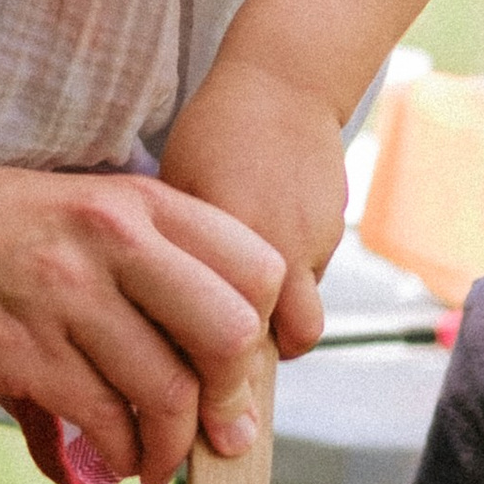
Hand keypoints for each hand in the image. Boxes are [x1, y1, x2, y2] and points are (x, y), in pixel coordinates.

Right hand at [0, 160, 284, 483]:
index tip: (241, 367)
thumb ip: (140, 252)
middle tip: (218, 429)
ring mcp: (63, 295)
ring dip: (173, 445)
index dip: (264, 328)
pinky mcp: (16, 352)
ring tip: (156, 462)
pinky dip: (120, 454)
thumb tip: (211, 329)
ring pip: (168, 390)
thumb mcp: (70, 204)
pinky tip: (112, 460)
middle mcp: (109, 239)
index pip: (254, 264)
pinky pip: (102, 420)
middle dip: (231, 397)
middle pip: (230, 331)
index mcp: (133, 200)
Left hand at [159, 57, 341, 366]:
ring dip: (279, 329)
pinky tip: (268, 264)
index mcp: (229, 241)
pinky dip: (293, 288)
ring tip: (246, 318)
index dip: (212, 378)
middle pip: (276, 346)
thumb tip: (147, 323)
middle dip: (252, 367)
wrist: (287, 82)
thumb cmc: (213, 134)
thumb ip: (175, 259)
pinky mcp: (336, 233)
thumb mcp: (175, 192)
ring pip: (303, 322)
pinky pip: (313, 282)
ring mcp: (314, 243)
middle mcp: (278, 250)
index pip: (227, 339)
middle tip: (223, 375)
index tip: (193, 401)